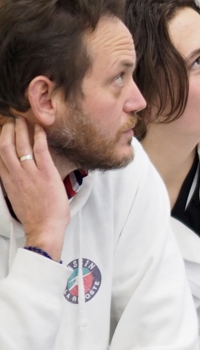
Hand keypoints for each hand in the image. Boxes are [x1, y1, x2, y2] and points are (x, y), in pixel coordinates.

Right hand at [0, 119, 68, 259]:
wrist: (44, 229)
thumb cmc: (34, 218)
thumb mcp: (16, 199)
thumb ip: (14, 185)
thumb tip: (16, 179)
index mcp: (7, 181)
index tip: (2, 133)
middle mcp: (16, 174)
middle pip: (6, 145)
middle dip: (7, 130)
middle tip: (11, 121)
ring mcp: (30, 173)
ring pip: (21, 144)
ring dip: (21, 129)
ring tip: (22, 120)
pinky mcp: (46, 173)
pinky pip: (40, 149)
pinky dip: (39, 136)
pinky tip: (39, 128)